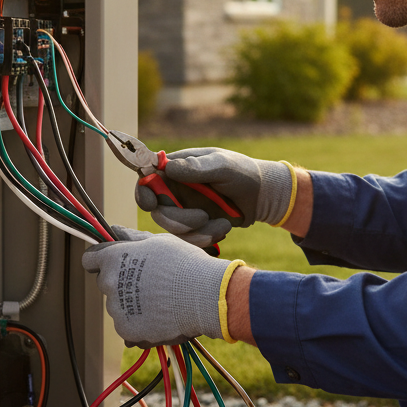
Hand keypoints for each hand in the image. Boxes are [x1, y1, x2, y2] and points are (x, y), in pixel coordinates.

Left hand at [81, 227, 233, 346]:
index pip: (89, 260)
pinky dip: (139, 324)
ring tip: (160, 301)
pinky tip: (160, 317)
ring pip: (118, 307)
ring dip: (132, 305)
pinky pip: (127, 327)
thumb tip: (113, 229)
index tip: (114, 263)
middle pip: (106, 284)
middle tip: (149, 282)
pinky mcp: (127, 330)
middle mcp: (109, 284)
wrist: (203, 296)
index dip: (100, 260)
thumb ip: (131, 237)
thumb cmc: (183, 263)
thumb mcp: (158, 241)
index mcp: (113, 259)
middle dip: (120, 282)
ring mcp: (116, 310)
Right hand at [134, 147, 292, 246]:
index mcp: (177, 169)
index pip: (148, 179)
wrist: (263, 195)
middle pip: (158, 211)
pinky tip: (225, 228)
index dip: (144, 192)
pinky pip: (190, 240)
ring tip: (224, 224)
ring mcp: (184, 210)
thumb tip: (168, 167)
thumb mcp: (223, 165)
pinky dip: (207, 238)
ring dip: (198, 232)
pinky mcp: (195, 227)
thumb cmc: (243, 172)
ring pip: (174, 230)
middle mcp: (176, 190)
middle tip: (203, 217)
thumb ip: (197, 167)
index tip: (152, 204)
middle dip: (178, 220)